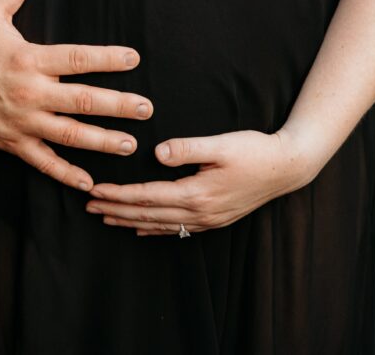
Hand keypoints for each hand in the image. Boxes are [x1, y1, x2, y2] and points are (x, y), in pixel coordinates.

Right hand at [0, 0, 151, 190]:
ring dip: (103, 142)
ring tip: (130, 144)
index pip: (77, 59)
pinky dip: (66, 174)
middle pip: (83, 101)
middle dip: (118, 106)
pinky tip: (90, 182)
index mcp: (29, 60)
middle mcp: (30, 94)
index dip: (107, 58)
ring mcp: (23, 123)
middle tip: (146, 108)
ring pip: (70, 136)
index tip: (133, 58)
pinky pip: (44, 162)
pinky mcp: (13, 143)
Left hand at [85, 130, 318, 234]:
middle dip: (115, 210)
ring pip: (159, 225)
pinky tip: (139, 230)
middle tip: (87, 207)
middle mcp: (199, 213)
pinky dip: (153, 230)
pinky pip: (176, 229)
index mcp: (197, 193)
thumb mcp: (221, 143)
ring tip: (104, 218)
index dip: (118, 194)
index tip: (94, 191)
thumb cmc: (255, 151)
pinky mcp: (214, 219)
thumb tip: (157, 152)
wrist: (287, 167)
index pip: (146, 196)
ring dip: (129, 221)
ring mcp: (207, 220)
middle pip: (147, 214)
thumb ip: (187, 148)